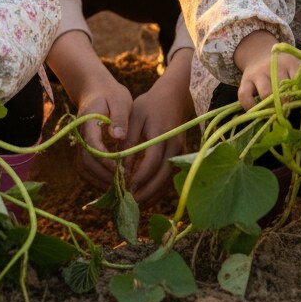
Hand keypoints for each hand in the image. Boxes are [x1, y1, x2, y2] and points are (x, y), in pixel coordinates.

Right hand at [48, 31, 133, 189]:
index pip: (92, 145)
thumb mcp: (119, 100)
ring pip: (85, 170)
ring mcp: (80, 144)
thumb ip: (119, 118)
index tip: (121, 169)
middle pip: (87, 162)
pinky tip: (114, 183)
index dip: (106, 160)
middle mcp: (80, 136)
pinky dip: (98, 180)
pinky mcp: (83, 150)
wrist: (95, 90)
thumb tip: (118, 137)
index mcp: (88, 121)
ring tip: (121, 187)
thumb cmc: (110, 94)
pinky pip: (87, 170)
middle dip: (105, 176)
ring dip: (101, 181)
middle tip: (125, 183)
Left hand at [124, 49, 194, 204]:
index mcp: (162, 135)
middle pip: (162, 176)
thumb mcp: (135, 116)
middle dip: (146, 192)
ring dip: (153, 195)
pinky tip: (146, 197)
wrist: (174, 97)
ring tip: (135, 204)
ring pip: (168, 181)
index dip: (139, 177)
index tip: (125, 187)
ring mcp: (180, 153)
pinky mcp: (180, 157)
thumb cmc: (150, 105)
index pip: (152, 162)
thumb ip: (128, 139)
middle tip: (129, 203)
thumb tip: (120, 163)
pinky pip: (171, 178)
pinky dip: (159, 190)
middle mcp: (175, 146)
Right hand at [233, 30, 299, 109]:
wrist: (259, 53)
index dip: (300, 95)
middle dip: (286, 104)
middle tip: (289, 113)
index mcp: (290, 62)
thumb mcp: (295, 66)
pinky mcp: (244, 80)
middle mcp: (272, 66)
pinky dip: (250, 107)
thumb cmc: (283, 67)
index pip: (298, 79)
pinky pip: (244, 95)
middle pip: (281, 88)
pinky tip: (258, 112)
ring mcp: (258, 73)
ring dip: (272, 107)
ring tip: (276, 115)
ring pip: (265, 93)